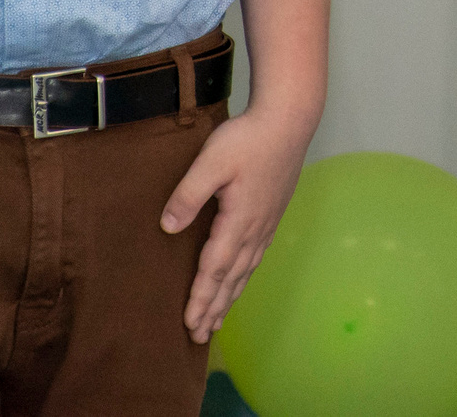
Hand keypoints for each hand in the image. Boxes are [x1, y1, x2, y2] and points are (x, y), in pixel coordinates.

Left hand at [161, 103, 314, 342]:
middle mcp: (255, 229)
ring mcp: (266, 222)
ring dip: (230, 297)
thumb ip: (189, 195)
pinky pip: (256, 256)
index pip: (215, 269)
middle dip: (214, 308)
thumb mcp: (212, 161)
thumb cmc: (249, 137)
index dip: (201, 298)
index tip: (189, 324)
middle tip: (199, 336)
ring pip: (246, 270)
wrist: (289, 119)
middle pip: (232, 278)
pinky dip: (244, 277)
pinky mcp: (272, 213)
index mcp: (239, 220)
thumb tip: (168, 228)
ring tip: (217, 320)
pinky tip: (240, 280)